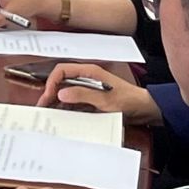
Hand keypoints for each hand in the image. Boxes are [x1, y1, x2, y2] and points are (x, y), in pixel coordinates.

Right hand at [39, 62, 161, 125]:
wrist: (145, 109)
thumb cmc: (128, 101)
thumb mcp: (105, 100)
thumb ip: (83, 95)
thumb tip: (61, 94)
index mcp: (89, 72)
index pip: (62, 71)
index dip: (52, 83)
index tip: (48, 97)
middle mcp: (87, 78)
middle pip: (62, 81)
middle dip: (51, 93)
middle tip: (44, 107)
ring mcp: (89, 88)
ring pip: (67, 92)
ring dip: (58, 102)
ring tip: (50, 113)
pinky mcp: (92, 98)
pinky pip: (75, 101)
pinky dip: (67, 108)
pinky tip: (63, 116)